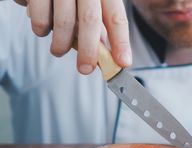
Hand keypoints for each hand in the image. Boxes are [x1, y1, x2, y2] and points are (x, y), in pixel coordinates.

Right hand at [15, 0, 130, 74]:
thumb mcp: (89, 4)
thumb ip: (97, 25)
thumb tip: (103, 54)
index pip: (116, 18)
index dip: (121, 42)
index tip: (123, 63)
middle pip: (90, 21)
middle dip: (89, 50)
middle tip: (86, 69)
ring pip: (64, 21)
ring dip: (61, 44)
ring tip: (58, 51)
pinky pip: (40, 16)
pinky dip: (41, 29)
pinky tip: (43, 28)